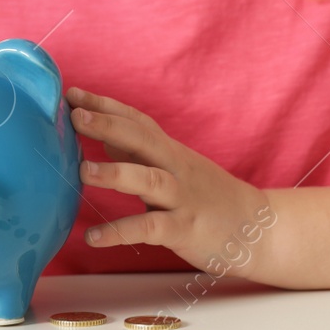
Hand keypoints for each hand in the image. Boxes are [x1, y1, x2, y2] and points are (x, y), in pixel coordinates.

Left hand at [67, 86, 273, 276]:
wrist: (257, 228)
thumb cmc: (209, 197)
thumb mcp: (175, 169)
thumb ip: (140, 154)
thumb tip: (103, 135)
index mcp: (171, 152)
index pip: (137, 121)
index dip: (106, 105)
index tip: (72, 93)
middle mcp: (176, 168)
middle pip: (143, 139)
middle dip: (109, 125)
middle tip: (74, 116)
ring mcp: (182, 198)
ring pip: (150, 180)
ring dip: (117, 173)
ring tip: (84, 171)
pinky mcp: (185, 230)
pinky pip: (150, 228)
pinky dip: (120, 232)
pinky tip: (93, 237)